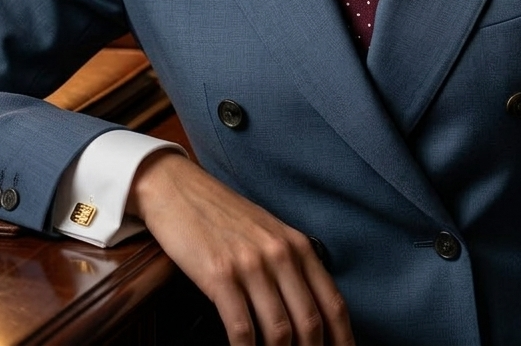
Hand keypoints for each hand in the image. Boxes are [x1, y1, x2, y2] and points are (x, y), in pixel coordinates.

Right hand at [127, 151, 354, 345]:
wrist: (179, 189)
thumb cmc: (223, 215)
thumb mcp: (268, 233)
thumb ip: (291, 266)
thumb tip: (309, 318)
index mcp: (297, 245)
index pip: (333, 304)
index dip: (342, 342)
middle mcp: (280, 253)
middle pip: (310, 324)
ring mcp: (250, 264)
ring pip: (280, 332)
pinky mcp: (220, 274)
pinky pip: (242, 329)